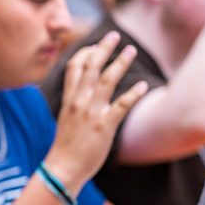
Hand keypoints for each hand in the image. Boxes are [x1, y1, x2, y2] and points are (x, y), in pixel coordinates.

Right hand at [46, 31, 147, 189]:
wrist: (63, 168)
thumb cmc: (66, 146)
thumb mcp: (65, 119)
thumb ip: (74, 103)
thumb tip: (83, 93)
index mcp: (69, 99)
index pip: (73, 68)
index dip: (84, 53)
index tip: (95, 45)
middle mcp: (79, 102)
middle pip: (91, 68)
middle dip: (103, 49)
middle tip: (115, 35)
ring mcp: (91, 113)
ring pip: (107, 81)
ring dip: (120, 63)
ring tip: (130, 50)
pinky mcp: (104, 127)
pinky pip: (121, 106)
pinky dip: (132, 94)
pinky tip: (142, 85)